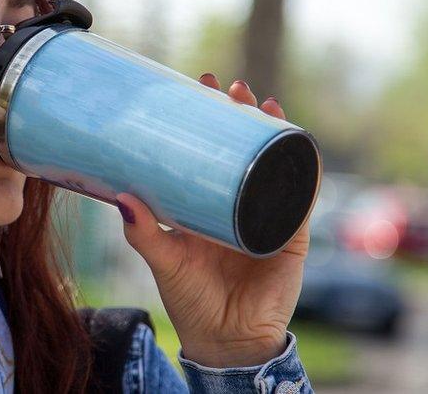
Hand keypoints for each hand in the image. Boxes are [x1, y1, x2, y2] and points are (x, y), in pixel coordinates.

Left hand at [116, 74, 308, 367]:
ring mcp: (266, 214)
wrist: (226, 341)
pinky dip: (305, 168)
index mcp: (206, 202)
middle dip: (240, 113)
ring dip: (273, 130)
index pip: (209, 149)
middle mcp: (237, 202)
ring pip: (275, 162)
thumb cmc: (190, 299)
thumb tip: (121, 197)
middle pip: (244, 147)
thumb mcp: (163, 259)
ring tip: (263, 103)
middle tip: (229, 86)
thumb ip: (142, 232)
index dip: (206, 118)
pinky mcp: (291, 234)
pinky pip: (303, 195)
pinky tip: (301, 142)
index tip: (197, 85)